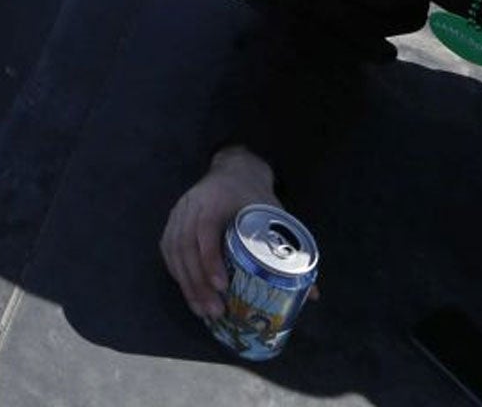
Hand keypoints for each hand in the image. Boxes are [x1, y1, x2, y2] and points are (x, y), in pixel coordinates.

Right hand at [159, 145, 277, 318]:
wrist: (234, 170)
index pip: (205, 228)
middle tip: (215, 310)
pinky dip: (177, 274)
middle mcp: (193, 204)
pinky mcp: (173, 220)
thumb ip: (290, 251)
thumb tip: (313, 294)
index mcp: (218, 199)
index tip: (222, 286)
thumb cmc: (255, 196)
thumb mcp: (275, 215)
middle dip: (198, 282)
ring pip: (174, 250)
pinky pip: (168, 249)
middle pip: (186, 245)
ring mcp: (179, 212)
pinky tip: (189, 293)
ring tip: (203, 311)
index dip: (210, 259)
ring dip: (187, 284)